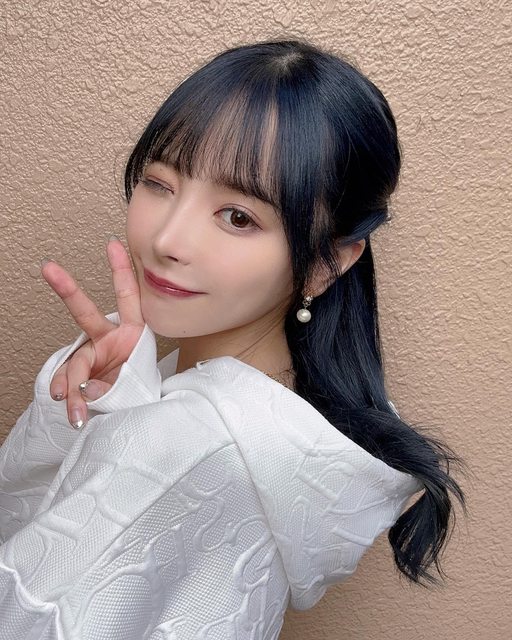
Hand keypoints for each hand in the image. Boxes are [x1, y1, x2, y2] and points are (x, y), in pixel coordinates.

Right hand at [41, 236, 144, 429]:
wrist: (134, 405)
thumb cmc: (140, 385)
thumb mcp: (138, 379)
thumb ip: (115, 382)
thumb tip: (86, 390)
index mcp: (132, 331)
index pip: (127, 296)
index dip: (120, 270)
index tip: (112, 244)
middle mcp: (109, 338)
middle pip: (85, 313)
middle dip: (68, 289)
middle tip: (49, 268)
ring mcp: (94, 354)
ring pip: (76, 364)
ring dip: (73, 386)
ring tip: (75, 407)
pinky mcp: (83, 373)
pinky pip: (70, 384)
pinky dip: (71, 399)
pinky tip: (74, 413)